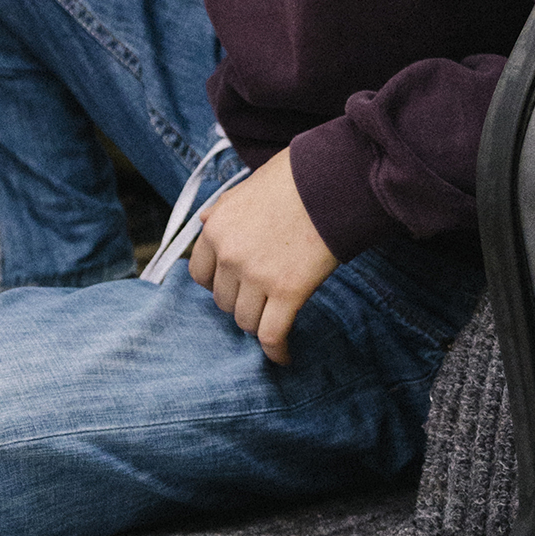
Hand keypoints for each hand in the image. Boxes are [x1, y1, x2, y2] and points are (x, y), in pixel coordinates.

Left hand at [188, 152, 338, 366]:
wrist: (334, 179)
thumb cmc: (296, 178)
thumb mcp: (247, 186)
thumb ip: (223, 209)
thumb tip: (204, 221)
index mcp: (216, 228)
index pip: (200, 275)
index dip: (217, 284)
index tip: (233, 286)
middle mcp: (229, 254)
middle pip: (223, 301)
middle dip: (241, 302)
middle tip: (262, 300)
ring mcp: (256, 275)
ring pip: (245, 321)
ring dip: (259, 324)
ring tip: (275, 320)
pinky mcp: (288, 291)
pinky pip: (272, 334)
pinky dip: (277, 351)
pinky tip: (285, 358)